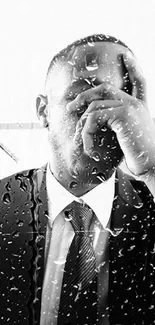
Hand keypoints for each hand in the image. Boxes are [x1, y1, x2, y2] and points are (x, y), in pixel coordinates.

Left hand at [67, 52, 154, 176]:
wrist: (152, 165)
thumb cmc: (139, 157)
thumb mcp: (128, 137)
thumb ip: (116, 127)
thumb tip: (98, 125)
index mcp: (139, 107)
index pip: (138, 81)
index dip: (132, 67)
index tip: (126, 56)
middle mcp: (135, 103)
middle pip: (105, 89)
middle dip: (85, 95)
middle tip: (71, 106)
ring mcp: (129, 106)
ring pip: (94, 106)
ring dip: (82, 126)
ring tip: (82, 143)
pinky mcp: (123, 114)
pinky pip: (94, 118)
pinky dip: (86, 134)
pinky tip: (89, 149)